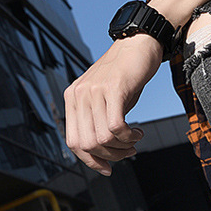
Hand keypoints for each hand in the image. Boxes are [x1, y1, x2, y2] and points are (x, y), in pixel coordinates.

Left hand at [64, 33, 162, 173]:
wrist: (139, 43)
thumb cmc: (125, 72)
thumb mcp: (104, 97)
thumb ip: (98, 119)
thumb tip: (102, 151)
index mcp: (72, 98)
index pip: (73, 141)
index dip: (89, 160)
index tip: (106, 168)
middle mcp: (79, 94)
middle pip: (87, 143)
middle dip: (109, 156)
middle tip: (127, 152)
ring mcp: (94, 90)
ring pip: (102, 138)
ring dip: (121, 147)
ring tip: (134, 142)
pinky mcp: (113, 88)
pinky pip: (116, 126)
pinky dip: (128, 137)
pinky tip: (137, 133)